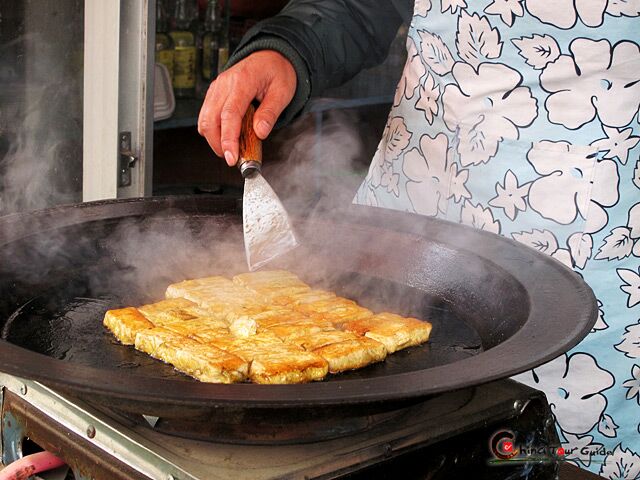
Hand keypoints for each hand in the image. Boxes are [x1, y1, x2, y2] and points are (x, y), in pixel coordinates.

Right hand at [198, 50, 296, 165]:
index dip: (228, 139)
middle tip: (232, 158)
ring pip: (204, 119)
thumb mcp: (282, 92)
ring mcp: (217, 87)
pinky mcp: (215, 93)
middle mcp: (225, 83)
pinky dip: (212, 129)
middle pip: (211, 120)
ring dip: (213, 139)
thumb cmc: (277, 72)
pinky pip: (206, 114)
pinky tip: (225, 137)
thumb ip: (270, 113)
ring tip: (230, 149)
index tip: (231, 157)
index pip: (229, 115)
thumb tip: (260, 132)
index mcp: (243, 81)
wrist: (271, 55)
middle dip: (218, 144)